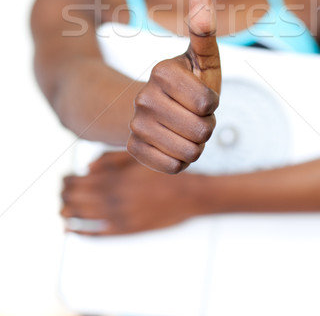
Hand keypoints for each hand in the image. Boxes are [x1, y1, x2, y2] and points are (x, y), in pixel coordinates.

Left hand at [61, 151, 196, 234]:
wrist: (187, 194)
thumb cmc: (163, 173)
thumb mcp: (138, 156)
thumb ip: (111, 158)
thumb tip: (87, 167)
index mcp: (115, 177)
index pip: (80, 181)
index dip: (68, 181)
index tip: (64, 179)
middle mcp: (114, 197)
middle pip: (77, 198)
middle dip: (65, 196)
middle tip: (61, 193)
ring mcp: (119, 215)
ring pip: (84, 215)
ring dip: (69, 213)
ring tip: (62, 210)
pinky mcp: (127, 230)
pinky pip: (98, 233)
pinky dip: (82, 232)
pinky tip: (71, 229)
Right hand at [127, 0, 220, 173]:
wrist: (156, 110)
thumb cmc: (189, 81)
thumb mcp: (201, 57)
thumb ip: (203, 28)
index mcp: (161, 71)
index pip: (206, 103)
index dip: (211, 103)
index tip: (202, 95)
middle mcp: (143, 98)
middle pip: (201, 131)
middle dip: (206, 126)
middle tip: (195, 115)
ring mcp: (135, 126)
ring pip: (190, 152)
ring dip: (195, 144)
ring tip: (185, 128)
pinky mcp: (134, 150)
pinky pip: (174, 167)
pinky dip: (181, 160)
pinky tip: (173, 144)